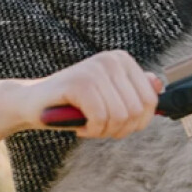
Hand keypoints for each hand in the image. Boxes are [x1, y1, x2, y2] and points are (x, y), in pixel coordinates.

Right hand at [38, 50, 162, 138]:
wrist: (32, 103)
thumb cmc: (73, 104)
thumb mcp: (107, 97)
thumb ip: (133, 91)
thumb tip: (159, 85)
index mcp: (122, 60)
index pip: (151, 101)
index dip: (136, 123)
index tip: (115, 124)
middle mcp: (111, 60)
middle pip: (137, 111)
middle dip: (119, 129)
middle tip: (98, 127)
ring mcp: (96, 69)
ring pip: (120, 117)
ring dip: (103, 131)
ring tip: (87, 125)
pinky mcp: (81, 82)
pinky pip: (101, 118)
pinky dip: (91, 130)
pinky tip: (79, 126)